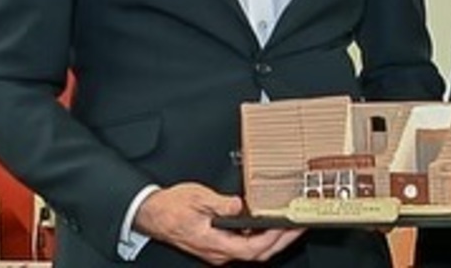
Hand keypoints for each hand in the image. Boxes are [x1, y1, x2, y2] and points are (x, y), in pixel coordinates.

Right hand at [133, 182, 303, 264]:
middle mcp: (218, 252)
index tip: (289, 226)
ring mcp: (218, 250)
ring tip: (289, 224)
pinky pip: (243, 245)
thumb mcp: (198, 198)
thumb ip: (221, 204)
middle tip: (299, 226)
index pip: (253, 249)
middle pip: (257, 253)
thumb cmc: (171, 207)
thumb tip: (240, 206)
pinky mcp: (217, 244)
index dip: (274, 240)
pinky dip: (259, 236)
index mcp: (215, 243)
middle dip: (282, 241)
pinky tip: (267, 224)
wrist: (151, 214)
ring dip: (272, 239)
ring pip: (252, 251)